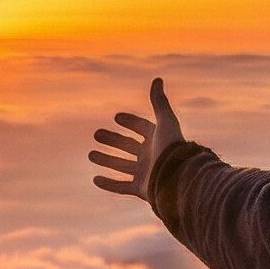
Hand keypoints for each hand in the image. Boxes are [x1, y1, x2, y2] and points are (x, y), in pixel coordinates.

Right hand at [89, 77, 184, 202]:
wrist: (178, 178)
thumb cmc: (172, 148)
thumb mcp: (165, 121)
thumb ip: (159, 102)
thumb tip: (157, 79)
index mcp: (158, 140)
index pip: (142, 128)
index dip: (130, 122)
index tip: (116, 117)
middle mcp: (152, 156)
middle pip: (128, 146)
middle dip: (112, 140)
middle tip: (96, 134)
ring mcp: (146, 174)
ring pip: (122, 166)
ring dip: (106, 160)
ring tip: (91, 154)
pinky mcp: (142, 189)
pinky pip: (122, 187)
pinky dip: (109, 184)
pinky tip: (95, 179)